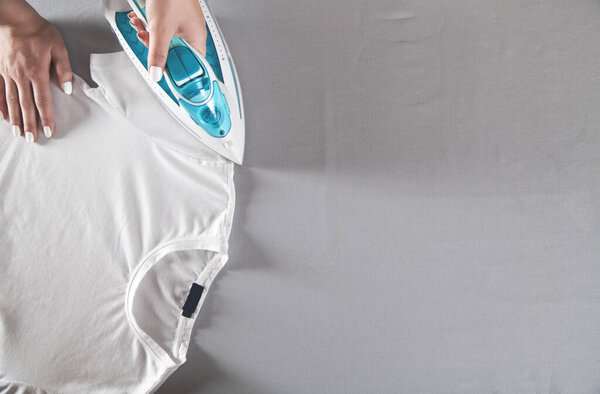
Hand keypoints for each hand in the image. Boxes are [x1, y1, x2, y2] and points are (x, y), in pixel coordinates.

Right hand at [0, 0, 72, 142]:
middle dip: (29, 124)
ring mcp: (7, 73)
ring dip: (15, 119)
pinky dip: (1, 105)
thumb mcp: (58, 47)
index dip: (46, 118)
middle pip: (26, 105)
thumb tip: (68, 89)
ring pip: (11, 101)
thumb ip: (64, 69)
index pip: (43, 101)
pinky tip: (4, 117)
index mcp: (37, 72)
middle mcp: (20, 76)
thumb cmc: (37, 31)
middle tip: (32, 140)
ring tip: (18, 133)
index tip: (49, 132)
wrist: (12, 18)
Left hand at [127, 0, 206, 81]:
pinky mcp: (170, 18)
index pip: (191, 67)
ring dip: (149, 36)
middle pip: (173, 54)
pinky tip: (142, 20)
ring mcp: (180, 25)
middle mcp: (190, 33)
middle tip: (149, 43)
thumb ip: (157, 54)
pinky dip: (148, 26)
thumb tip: (156, 74)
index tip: (167, 78)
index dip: (178, 73)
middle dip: (156, 49)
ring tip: (142, 27)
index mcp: (196, 39)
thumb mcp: (160, 28)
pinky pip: (159, 30)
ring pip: (164, 42)